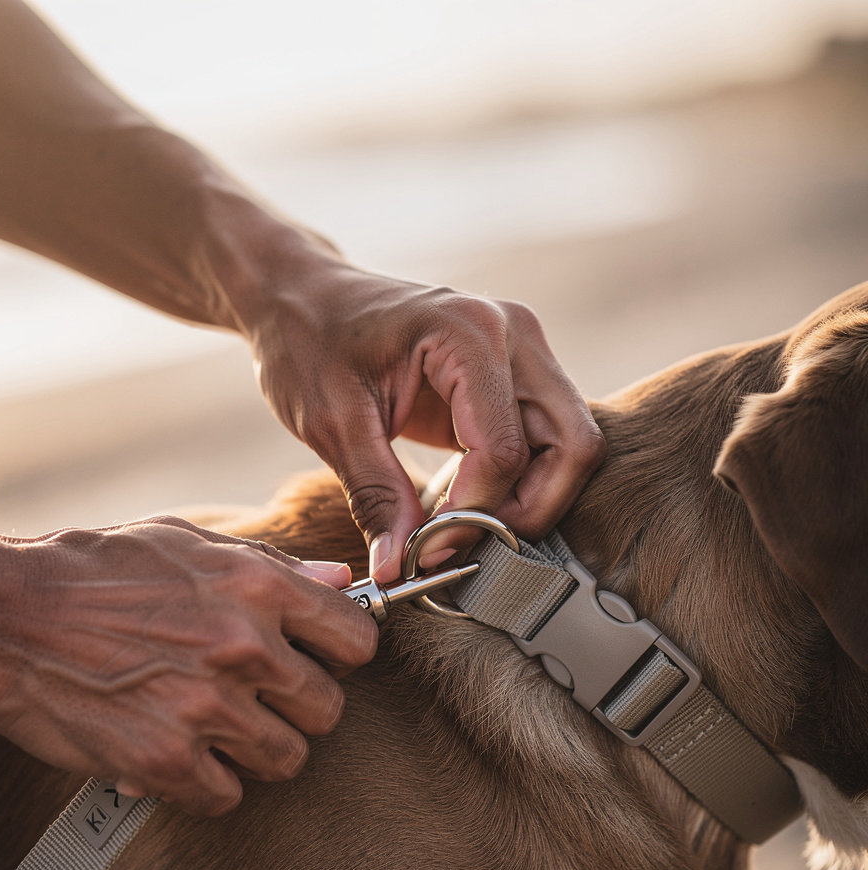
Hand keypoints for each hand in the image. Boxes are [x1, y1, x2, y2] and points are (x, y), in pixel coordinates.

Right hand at [0, 517, 376, 814]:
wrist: (2, 615)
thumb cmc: (95, 569)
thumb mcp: (188, 543)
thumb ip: (270, 565)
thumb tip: (339, 578)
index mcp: (256, 585)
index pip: (358, 638)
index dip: (341, 652)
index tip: (317, 658)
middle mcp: (242, 646)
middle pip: (328, 709)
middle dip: (297, 706)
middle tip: (257, 696)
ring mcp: (205, 707)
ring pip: (287, 759)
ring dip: (257, 748)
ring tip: (217, 726)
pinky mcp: (163, 760)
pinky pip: (226, 795)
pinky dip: (205, 782)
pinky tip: (178, 751)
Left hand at [250, 265, 605, 579]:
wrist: (304, 296)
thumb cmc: (309, 341)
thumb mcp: (331, 423)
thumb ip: (375, 496)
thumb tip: (398, 567)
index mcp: (469, 333)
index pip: (505, 449)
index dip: (472, 515)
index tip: (425, 551)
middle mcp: (514, 334)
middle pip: (572, 447)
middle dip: (526, 512)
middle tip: (464, 544)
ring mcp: (522, 352)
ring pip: (570, 447)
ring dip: (528, 500)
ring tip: (463, 526)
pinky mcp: (512, 376)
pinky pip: (544, 441)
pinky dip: (516, 482)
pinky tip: (464, 501)